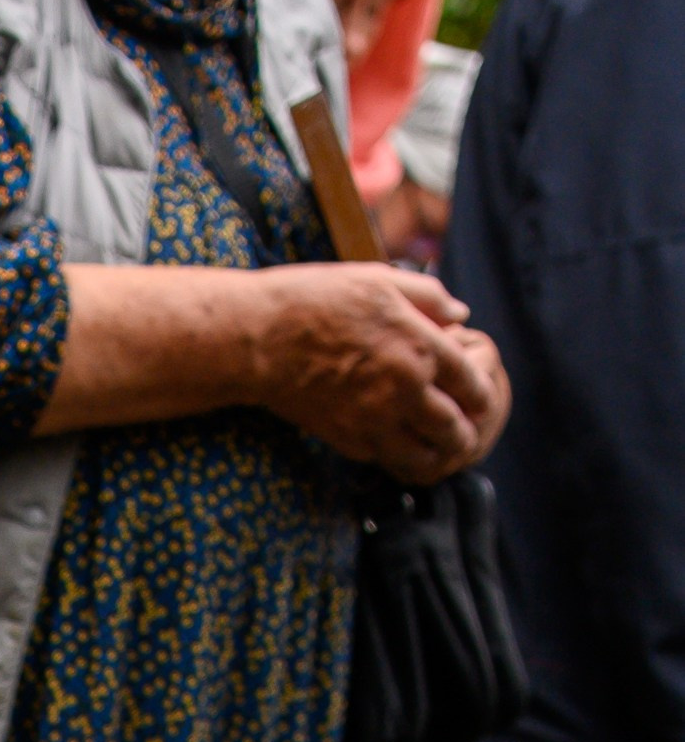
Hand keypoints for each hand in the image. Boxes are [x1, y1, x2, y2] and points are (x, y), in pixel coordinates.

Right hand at [248, 266, 502, 483]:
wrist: (260, 338)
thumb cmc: (317, 300)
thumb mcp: (380, 280)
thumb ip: (429, 297)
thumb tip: (461, 315)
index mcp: (421, 346)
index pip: (473, 384)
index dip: (481, 394)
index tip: (476, 397)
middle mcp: (405, 390)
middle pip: (454, 429)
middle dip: (464, 433)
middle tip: (462, 430)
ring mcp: (374, 421)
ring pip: (424, 458)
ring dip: (435, 456)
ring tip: (434, 449)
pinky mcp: (346, 440)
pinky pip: (386, 460)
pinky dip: (397, 458)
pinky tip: (395, 445)